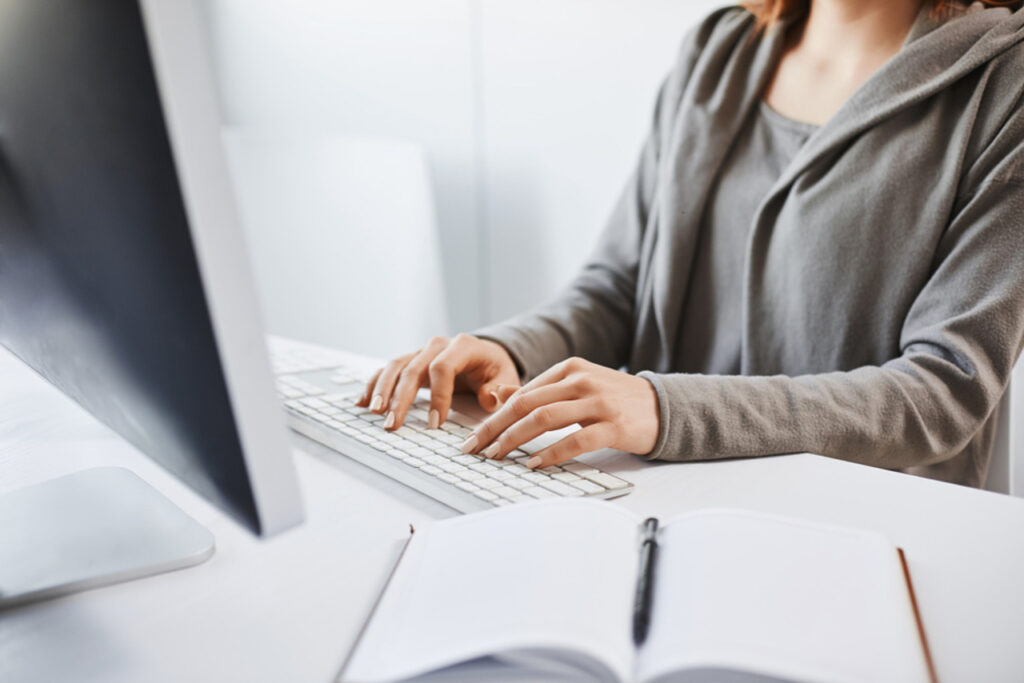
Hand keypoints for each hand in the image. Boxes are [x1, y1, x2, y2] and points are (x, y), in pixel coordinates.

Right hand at [357, 334, 520, 429]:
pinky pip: (388, 370)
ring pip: (396, 366)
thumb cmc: (496, 370)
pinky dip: (374, 384)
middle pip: (413, 368)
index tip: (434, 423)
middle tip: (393, 424)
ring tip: (373, 412)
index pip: (443, 368)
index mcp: (463, 346)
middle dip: (401, 398)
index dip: (438, 396)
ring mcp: (422, 352)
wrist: (487, 356)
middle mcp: (438, 345)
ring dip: (382, 390)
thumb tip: (490, 398)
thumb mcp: (506, 378)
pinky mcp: (411, 361)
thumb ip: (500, 389)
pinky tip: (362, 402)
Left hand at [460, 356, 659, 468]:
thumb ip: (543, 390)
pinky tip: (534, 463)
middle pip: (527, 404)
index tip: (474, 437)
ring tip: (497, 456)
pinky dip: (551, 453)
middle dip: (495, 428)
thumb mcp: (578, 386)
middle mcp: (581, 381)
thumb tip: (502, 394)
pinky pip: (576, 440)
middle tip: (475, 449)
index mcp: (569, 369)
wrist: (665, 407)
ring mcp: (598, 402)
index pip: (522, 394)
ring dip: (515, 439)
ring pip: (545, 418)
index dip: (493, 416)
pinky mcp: (614, 425)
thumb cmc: (617, 400)